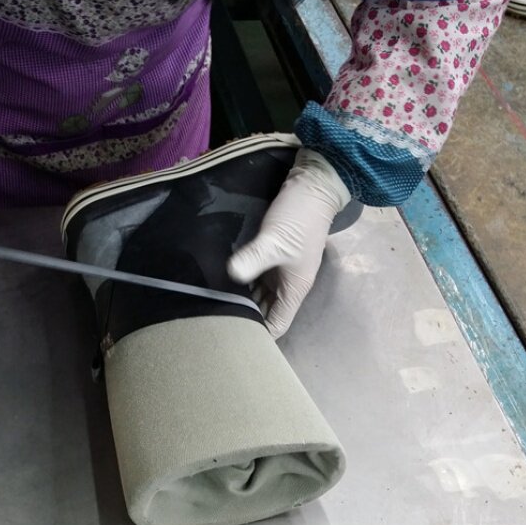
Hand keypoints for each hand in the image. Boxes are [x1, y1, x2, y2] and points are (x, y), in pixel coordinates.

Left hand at [227, 148, 349, 337]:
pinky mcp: (271, 256)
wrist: (312, 186)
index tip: (233, 338)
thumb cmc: (299, 218)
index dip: (259, 336)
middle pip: (266, 313)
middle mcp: (286, 285)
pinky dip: (241, 283)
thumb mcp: (276, 239)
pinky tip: (222, 282)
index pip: (276, 325)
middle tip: (213, 322)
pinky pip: (255, 278)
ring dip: (241, 300)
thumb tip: (231, 274)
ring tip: (213, 306)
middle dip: (245, 320)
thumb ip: (254, 258)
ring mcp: (278, 271)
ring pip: (259, 296)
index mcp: (293, 289)